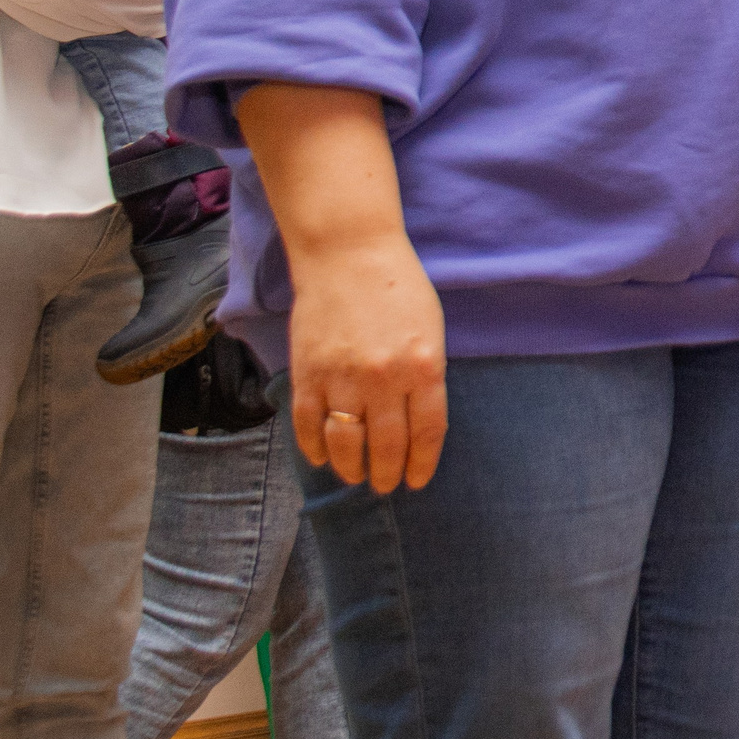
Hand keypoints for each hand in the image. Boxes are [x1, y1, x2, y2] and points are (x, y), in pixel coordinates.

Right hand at [283, 231, 448, 493]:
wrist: (348, 253)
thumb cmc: (398, 287)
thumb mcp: (431, 330)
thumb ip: (426, 376)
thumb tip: (416, 422)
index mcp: (424, 367)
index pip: (426, 433)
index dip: (421, 464)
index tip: (416, 480)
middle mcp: (384, 379)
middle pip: (386, 445)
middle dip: (386, 473)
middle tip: (384, 485)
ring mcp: (342, 378)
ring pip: (345, 443)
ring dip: (351, 468)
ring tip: (355, 476)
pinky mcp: (307, 372)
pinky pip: (308, 424)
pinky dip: (313, 448)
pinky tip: (322, 457)